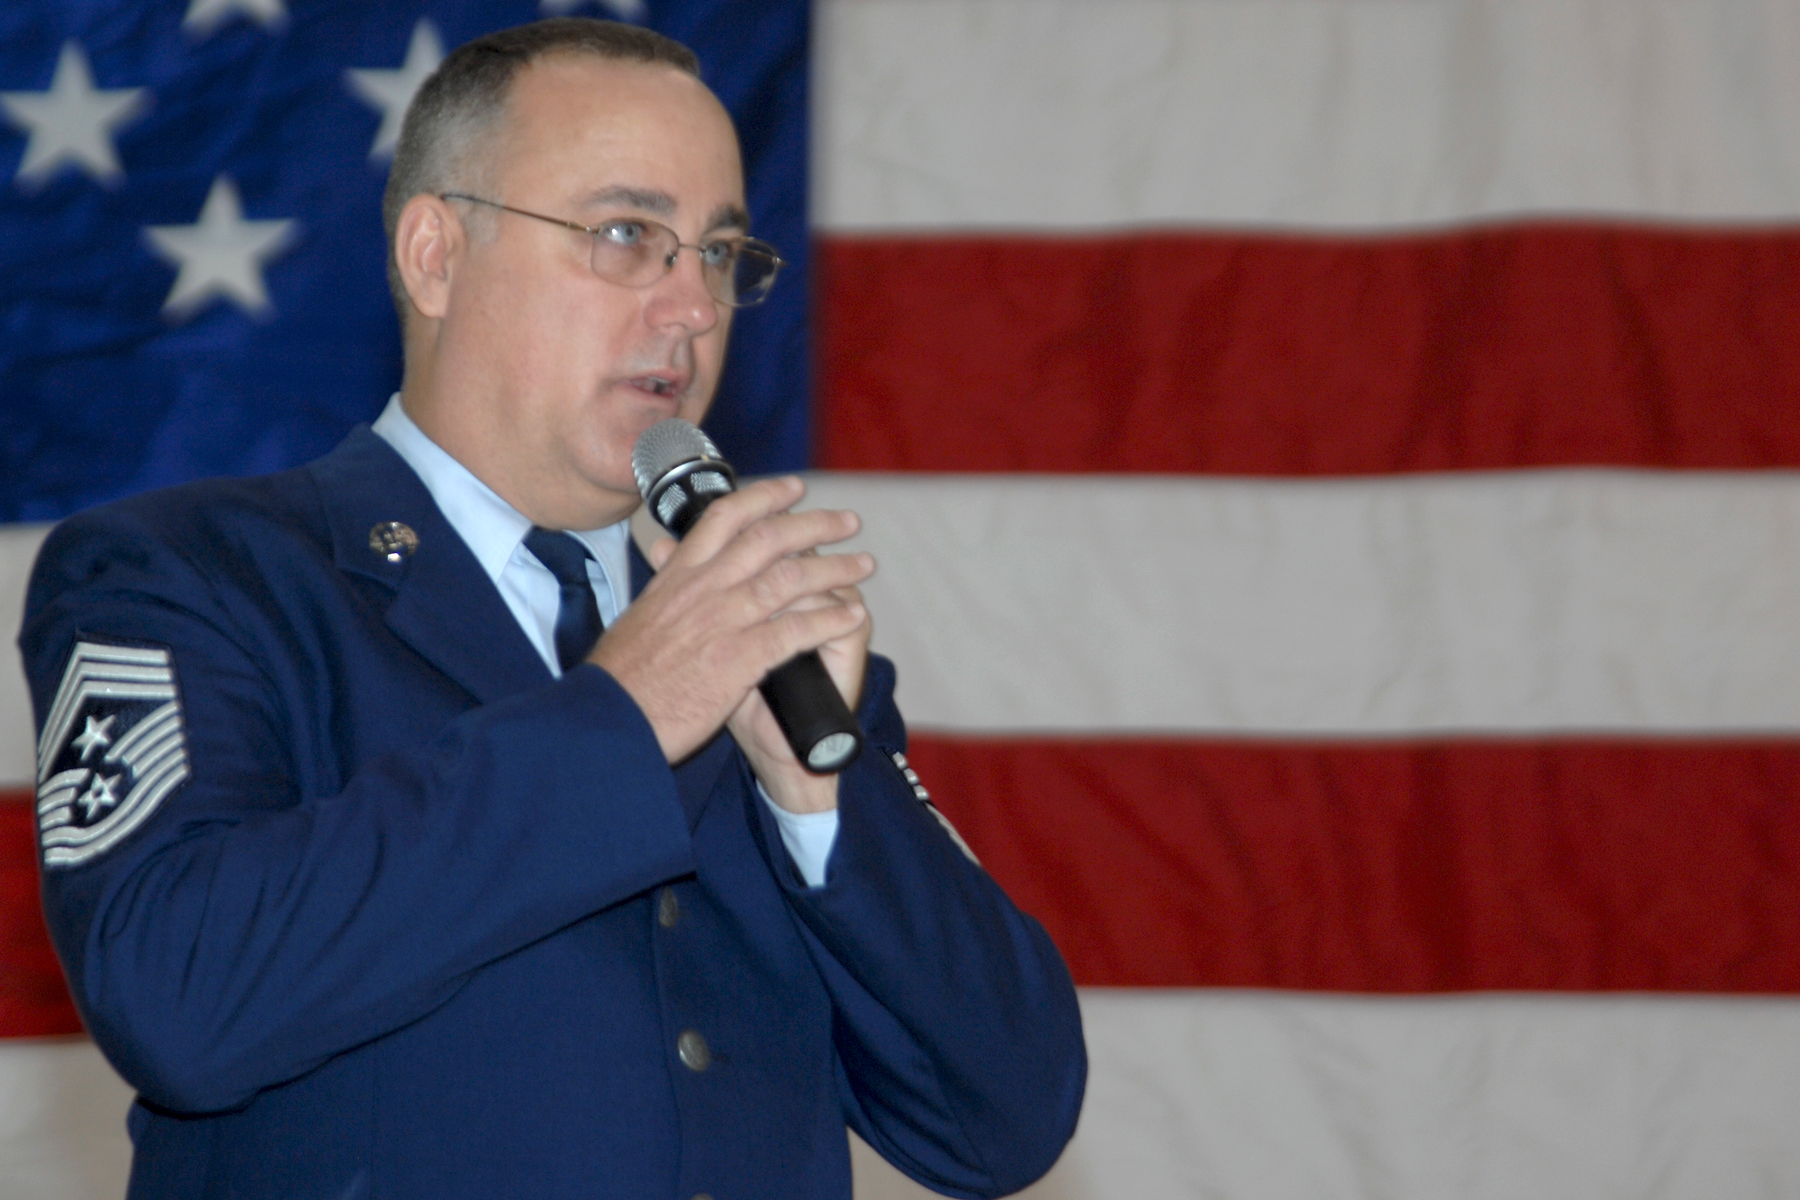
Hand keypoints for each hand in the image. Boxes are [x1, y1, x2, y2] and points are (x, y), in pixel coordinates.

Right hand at [589, 476, 874, 773]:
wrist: (609, 720)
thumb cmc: (621, 678)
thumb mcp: (639, 616)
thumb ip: (663, 583)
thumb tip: (663, 554)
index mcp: (678, 577)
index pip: (725, 518)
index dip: (765, 497)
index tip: (794, 488)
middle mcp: (703, 589)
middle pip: (769, 539)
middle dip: (816, 524)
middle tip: (848, 521)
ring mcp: (723, 622)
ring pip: (791, 579)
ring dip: (835, 568)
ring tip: (864, 565)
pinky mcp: (739, 660)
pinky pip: (796, 630)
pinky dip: (829, 619)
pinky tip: (851, 616)